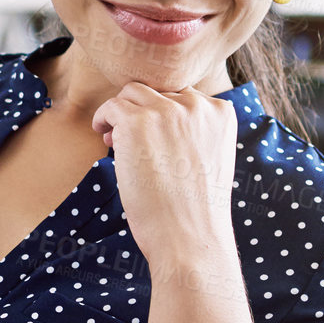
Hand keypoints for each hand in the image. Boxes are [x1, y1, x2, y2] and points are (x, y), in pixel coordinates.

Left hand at [90, 83, 237, 269]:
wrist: (188, 233)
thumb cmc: (196, 207)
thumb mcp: (208, 159)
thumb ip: (193, 134)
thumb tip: (155, 122)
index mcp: (220, 113)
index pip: (183, 96)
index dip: (162, 113)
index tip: (152, 134)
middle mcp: (197, 106)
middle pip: (157, 90)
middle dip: (141, 109)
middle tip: (127, 135)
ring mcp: (167, 111)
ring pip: (132, 92)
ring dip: (120, 111)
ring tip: (112, 135)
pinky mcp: (137, 121)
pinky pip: (111, 107)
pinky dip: (103, 118)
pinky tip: (102, 134)